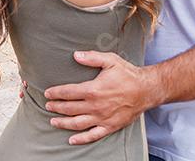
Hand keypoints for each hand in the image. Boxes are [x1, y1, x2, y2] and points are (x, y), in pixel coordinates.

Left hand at [41, 51, 158, 144]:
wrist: (147, 90)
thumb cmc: (128, 74)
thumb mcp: (110, 60)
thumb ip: (91, 58)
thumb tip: (75, 55)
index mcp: (93, 89)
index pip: (68, 92)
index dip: (55, 93)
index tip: (47, 93)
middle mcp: (96, 106)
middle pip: (70, 108)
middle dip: (56, 107)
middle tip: (47, 106)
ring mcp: (102, 118)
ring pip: (77, 123)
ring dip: (63, 123)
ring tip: (53, 121)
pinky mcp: (110, 126)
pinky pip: (93, 135)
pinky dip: (81, 139)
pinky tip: (72, 140)